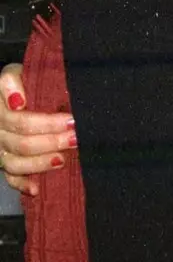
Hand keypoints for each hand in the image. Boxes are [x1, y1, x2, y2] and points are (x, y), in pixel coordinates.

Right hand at [0, 64, 75, 195]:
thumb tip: (19, 101)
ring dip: (41, 163)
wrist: (17, 95)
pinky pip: (9, 178)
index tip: (71, 120)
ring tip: (64, 159)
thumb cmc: (25, 82)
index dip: (47, 123)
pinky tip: (36, 188)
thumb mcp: (20, 73)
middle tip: (76, 137)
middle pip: (21, 143)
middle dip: (52, 142)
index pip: (20, 121)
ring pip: (15, 163)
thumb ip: (13, 81)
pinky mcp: (4, 161)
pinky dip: (22, 184)